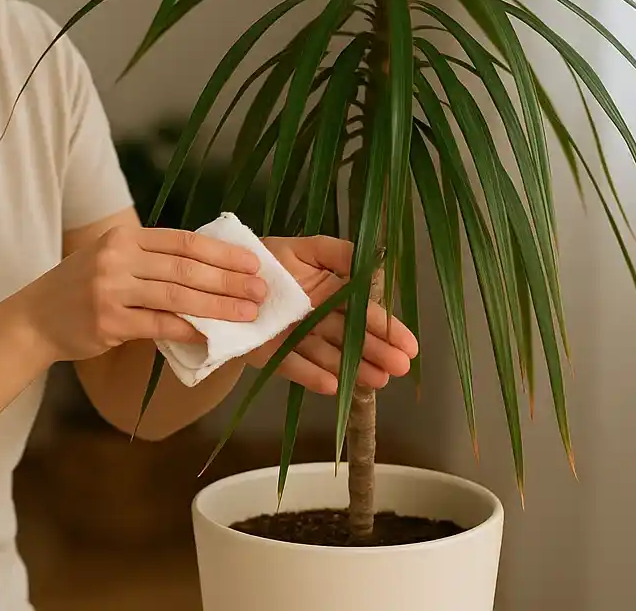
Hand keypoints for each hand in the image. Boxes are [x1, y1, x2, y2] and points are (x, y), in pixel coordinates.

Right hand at [15, 225, 265, 362]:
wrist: (33, 319)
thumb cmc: (81, 288)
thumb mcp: (112, 259)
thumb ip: (152, 259)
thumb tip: (211, 266)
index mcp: (123, 237)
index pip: (183, 241)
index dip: (222, 253)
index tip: (253, 263)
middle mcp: (117, 258)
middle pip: (186, 268)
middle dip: (229, 280)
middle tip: (260, 291)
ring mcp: (111, 291)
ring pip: (178, 297)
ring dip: (219, 306)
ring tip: (248, 314)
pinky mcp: (108, 323)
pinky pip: (160, 327)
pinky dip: (190, 332)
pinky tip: (213, 337)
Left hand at [244, 235, 418, 395]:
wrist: (226, 274)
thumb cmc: (269, 258)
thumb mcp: (306, 249)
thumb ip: (339, 253)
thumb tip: (375, 266)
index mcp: (330, 292)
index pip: (363, 312)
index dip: (387, 328)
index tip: (409, 345)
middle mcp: (318, 318)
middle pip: (350, 336)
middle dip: (376, 352)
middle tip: (399, 368)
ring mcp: (296, 338)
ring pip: (329, 354)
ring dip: (353, 368)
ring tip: (377, 380)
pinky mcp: (271, 354)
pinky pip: (293, 366)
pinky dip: (312, 376)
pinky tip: (334, 386)